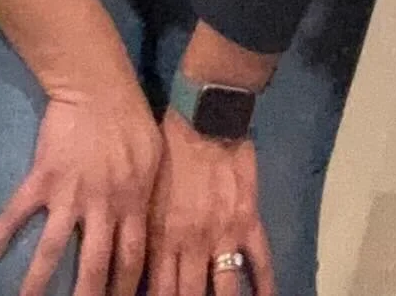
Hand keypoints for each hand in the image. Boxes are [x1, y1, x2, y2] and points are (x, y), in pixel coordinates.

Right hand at [0, 63, 159, 295]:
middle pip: (93, 266)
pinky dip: (2, 232)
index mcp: (131, 201)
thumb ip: (148, 195)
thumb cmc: (131, 118)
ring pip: (51, 249)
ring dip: (37, 282)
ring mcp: (69, 192)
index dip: (125, 289)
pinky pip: (18, 209)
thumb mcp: (154, 157)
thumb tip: (152, 228)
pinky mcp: (43, 176)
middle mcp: (101, 204)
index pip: (131, 259)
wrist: (97, 85)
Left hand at [147, 111, 273, 295]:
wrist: (205, 117)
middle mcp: (192, 244)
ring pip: (224, 290)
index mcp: (162, 236)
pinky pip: (261, 261)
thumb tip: (130, 260)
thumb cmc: (169, 148)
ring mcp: (224, 235)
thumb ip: (143, 228)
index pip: (157, 291)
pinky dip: (265, 285)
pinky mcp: (249, 221)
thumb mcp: (145, 190)